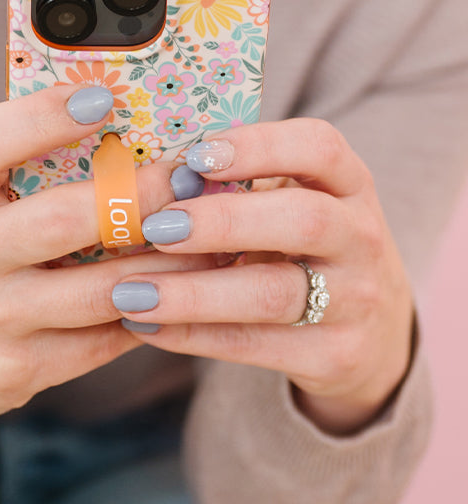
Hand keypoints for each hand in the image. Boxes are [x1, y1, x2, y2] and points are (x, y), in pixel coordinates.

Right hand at [0, 85, 207, 430]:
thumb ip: (15, 161)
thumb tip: (122, 123)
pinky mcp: (12, 372)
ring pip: (101, 290)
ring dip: (169, 264)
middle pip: (63, 220)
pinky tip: (183, 290)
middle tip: (193, 178)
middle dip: (143, 196)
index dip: (43, 117)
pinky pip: (102, 339)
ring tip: (216, 238)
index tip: (104, 98)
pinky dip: (151, 312)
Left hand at [112, 119, 414, 433]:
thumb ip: (240, 186)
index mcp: (349, 182)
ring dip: (194, 293)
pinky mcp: (336, 357)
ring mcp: (356, 301)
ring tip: (131, 292)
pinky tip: (146, 326)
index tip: (195, 158)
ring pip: (274, 294)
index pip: (320, 147)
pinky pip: (257, 346)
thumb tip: (148, 176)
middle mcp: (363, 237)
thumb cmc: (304, 248)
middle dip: (223, 222)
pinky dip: (194, 336)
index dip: (259, 147)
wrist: (371, 335)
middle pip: (304, 221)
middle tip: (156, 228)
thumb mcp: (293, 203)